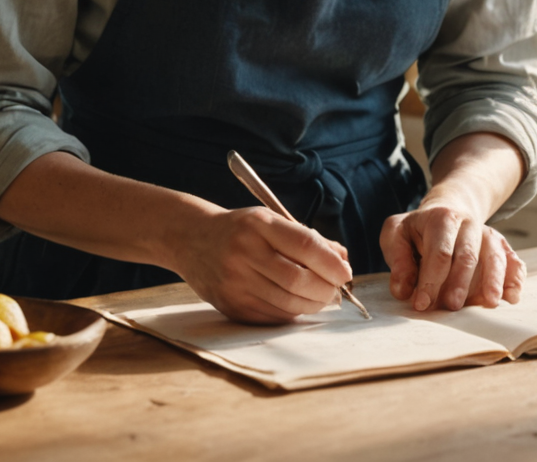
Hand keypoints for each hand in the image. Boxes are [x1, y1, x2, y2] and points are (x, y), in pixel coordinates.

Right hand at [167, 206, 353, 324]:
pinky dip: (293, 313)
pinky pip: (273, 316)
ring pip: (288, 303)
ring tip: (321, 297)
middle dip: (326, 289)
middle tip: (336, 289)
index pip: (305, 246)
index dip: (331, 263)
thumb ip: (307, 238)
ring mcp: (235, 281)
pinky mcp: (231, 305)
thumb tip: (342, 259)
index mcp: (258, 225)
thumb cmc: (241, 229)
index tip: (345, 272)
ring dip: (313, 304)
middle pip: (298, 279)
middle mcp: (244, 252)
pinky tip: (297, 303)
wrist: (191, 239)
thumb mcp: (270, 221)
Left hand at [380, 202, 524, 311]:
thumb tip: (403, 290)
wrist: (447, 210)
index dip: (430, 279)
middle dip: (460, 282)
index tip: (422, 304)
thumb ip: (398, 260)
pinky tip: (512, 296)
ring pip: (495, 255)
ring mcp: (487, 234)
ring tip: (490, 303)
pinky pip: (513, 258)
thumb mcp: (396, 234)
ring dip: (493, 280)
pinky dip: (515, 277)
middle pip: (468, 254)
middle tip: (452, 306)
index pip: (439, 252)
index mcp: (442, 218)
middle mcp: (469, 224)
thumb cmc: (417, 229)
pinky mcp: (500, 246)